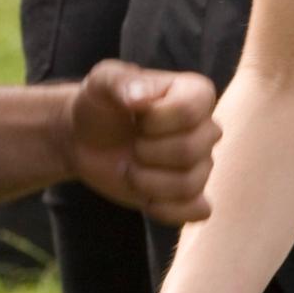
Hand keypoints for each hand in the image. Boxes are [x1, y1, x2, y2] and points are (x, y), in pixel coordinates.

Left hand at [67, 60, 219, 222]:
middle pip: (190, 151)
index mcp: (196, 92)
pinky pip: (197, 212)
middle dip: (146, 153)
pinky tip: (146, 199)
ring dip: (147, 182)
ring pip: (189, 184)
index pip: (189, 111)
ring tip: (132, 169)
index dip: (154, 121)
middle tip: (131, 146)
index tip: (136, 116)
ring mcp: (202, 164)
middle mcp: (206, 128)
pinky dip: (167, 210)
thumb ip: (119, 81)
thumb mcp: (102, 82)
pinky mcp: (191, 195)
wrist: (86, 139)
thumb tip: (138, 97)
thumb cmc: (101, 104)